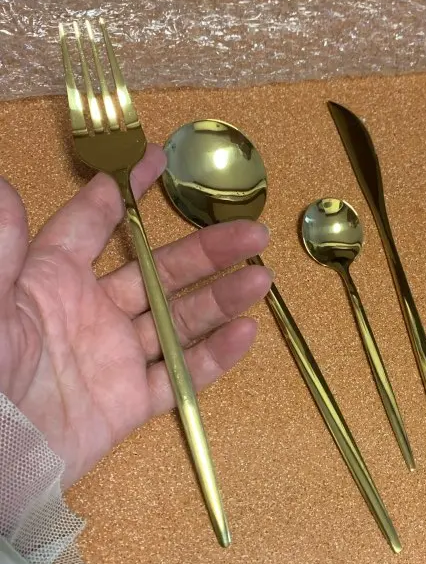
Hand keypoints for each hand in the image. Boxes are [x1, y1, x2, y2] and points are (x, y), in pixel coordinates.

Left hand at [0, 144, 271, 486]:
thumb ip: (1, 250)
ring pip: (178, 321)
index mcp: (52, 280)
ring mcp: (114, 358)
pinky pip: (179, 378)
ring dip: (221, 298)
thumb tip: (3, 185)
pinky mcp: (128, 403)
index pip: (96, 221)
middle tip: (251, 231)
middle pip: (159, 271)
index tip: (160, 160)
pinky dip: (213, 359)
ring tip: (261, 279)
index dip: (129, 190)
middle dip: (206, 250)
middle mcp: (91, 313)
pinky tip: (245, 334)